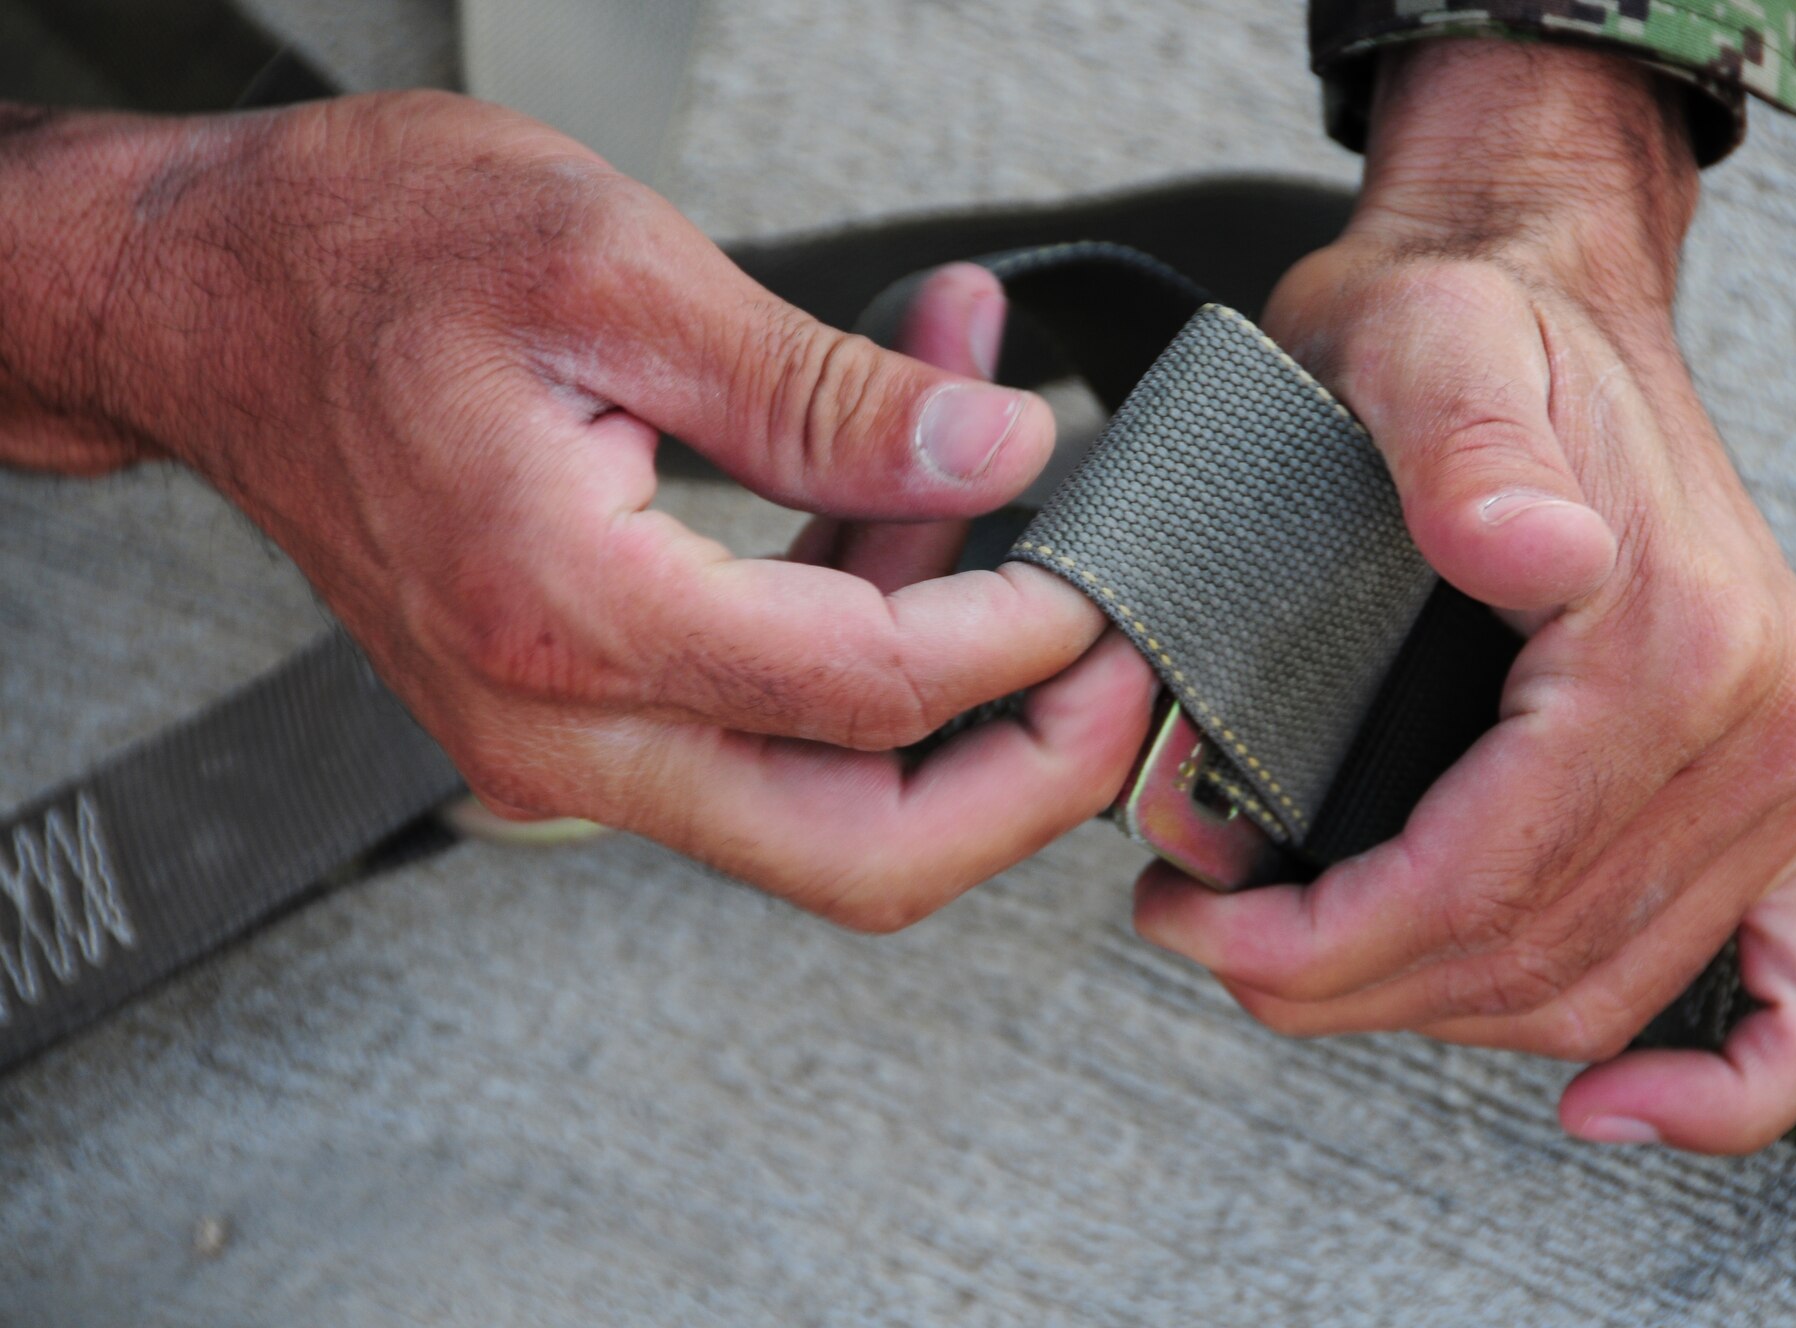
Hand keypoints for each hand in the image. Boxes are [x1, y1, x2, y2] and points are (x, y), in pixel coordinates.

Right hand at [0, 92, 1150, 928]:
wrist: (210, 299)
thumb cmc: (360, 260)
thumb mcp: (616, 273)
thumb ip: (821, 394)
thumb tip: (994, 456)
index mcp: (569, 613)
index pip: (865, 694)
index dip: (1022, 647)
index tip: (1103, 585)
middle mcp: (562, 724)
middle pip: (858, 852)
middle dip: (1023, 778)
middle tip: (1116, 673)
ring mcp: (566, 739)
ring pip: (823, 803)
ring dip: (945, 670)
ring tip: (989, 461)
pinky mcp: (579, 710)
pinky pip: (762, 727)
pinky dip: (856, 620)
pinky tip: (897, 475)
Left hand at [1133, 41, 1795, 1152]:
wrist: (1547, 292)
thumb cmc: (1471, 330)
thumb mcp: (1427, 344)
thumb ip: (1464, 442)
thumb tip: (1524, 553)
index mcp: (1675, 644)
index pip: (1484, 882)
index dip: (1324, 944)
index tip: (1200, 924)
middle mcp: (1765, 726)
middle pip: (1537, 962)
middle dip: (1348, 988)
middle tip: (1213, 942)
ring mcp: (1793, 772)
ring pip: (1610, 994)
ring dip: (1447, 1020)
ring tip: (1304, 968)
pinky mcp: (1787, 793)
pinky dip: (1722, 1085)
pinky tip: (1611, 1107)